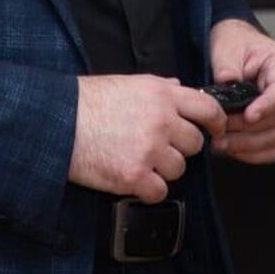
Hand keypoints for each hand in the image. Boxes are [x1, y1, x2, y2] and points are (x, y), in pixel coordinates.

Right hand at [69, 74, 227, 202]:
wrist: (58, 123)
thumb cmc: (87, 102)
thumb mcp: (127, 83)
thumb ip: (159, 87)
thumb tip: (179, 87)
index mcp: (160, 94)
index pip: (207, 109)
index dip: (216, 122)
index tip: (215, 129)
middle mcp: (160, 121)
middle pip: (194, 143)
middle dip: (180, 147)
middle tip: (159, 146)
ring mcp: (149, 150)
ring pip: (179, 168)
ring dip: (163, 169)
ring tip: (139, 159)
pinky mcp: (135, 176)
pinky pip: (160, 191)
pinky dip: (149, 189)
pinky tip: (133, 176)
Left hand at [208, 18, 274, 163]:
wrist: (233, 48)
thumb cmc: (234, 43)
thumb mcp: (227, 46)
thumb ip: (227, 64)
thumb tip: (227, 81)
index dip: (267, 106)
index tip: (249, 116)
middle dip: (248, 130)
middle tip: (220, 130)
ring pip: (274, 138)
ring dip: (246, 145)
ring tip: (220, 142)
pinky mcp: (272, 126)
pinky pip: (269, 148)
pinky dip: (252, 153)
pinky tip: (231, 149)